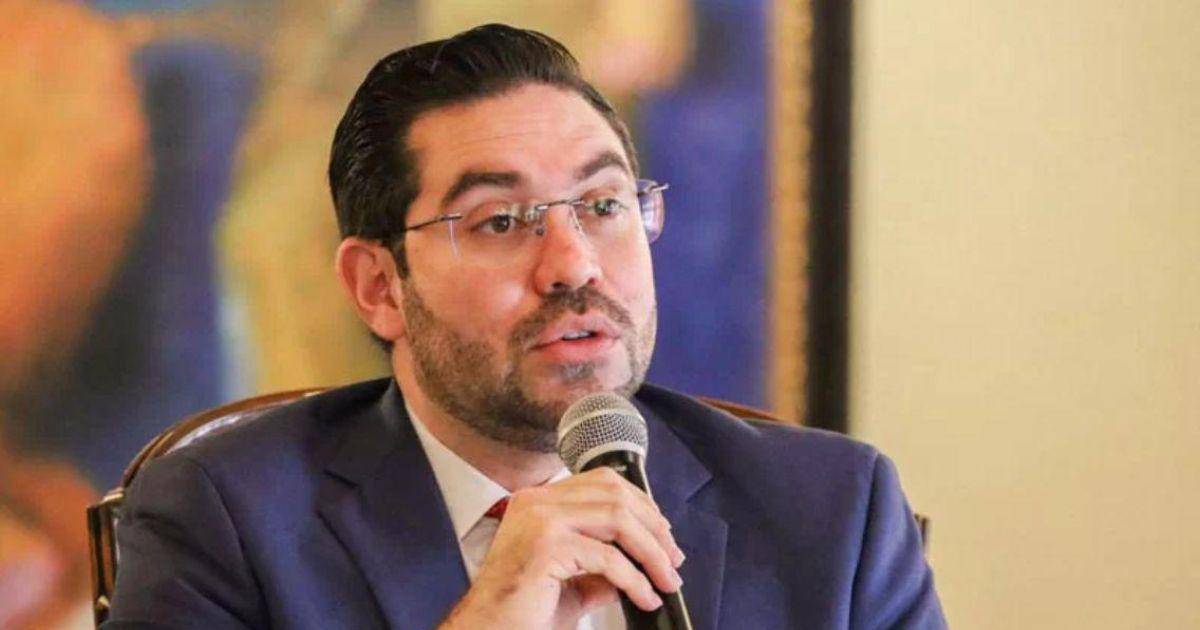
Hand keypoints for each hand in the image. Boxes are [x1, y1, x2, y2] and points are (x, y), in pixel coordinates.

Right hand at [438, 467, 685, 629]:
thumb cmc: (521, 612)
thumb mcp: (572, 582)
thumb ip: (602, 566)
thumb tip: (641, 563)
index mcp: (538, 501)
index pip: (602, 482)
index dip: (641, 504)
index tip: (663, 534)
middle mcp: (537, 502)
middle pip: (615, 495)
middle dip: (654, 528)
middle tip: (673, 560)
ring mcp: (539, 520)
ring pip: (618, 519)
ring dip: (651, 552)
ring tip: (666, 579)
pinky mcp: (545, 547)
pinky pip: (608, 558)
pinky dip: (634, 580)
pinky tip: (644, 598)